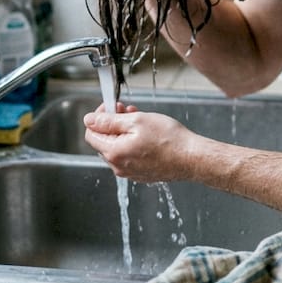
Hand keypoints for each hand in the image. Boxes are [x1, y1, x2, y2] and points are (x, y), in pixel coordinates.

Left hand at [82, 106, 202, 182]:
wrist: (191, 158)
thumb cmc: (169, 139)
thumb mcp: (136, 121)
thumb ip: (109, 121)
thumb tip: (89, 120)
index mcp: (114, 153)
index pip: (91, 134)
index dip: (98, 118)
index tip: (111, 108)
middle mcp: (119, 166)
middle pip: (103, 142)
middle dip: (112, 124)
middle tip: (126, 111)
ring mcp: (130, 172)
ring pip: (117, 149)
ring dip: (123, 133)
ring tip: (139, 122)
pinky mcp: (141, 174)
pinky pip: (129, 157)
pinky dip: (132, 144)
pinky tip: (146, 135)